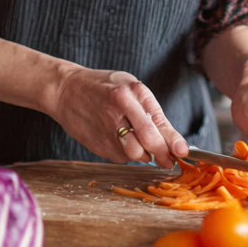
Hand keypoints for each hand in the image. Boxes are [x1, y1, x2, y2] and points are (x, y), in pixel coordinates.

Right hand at [52, 67, 186, 168]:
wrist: (65, 90)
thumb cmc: (103, 87)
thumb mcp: (129, 87)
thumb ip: (150, 112)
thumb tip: (172, 141)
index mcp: (132, 93)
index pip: (158, 123)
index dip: (174, 142)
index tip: (182, 152)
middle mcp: (121, 110)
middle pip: (149, 142)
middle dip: (163, 155)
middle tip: (167, 160)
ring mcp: (107, 130)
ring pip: (136, 155)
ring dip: (143, 155)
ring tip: (138, 143)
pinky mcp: (98, 145)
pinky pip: (121, 158)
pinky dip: (125, 154)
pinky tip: (118, 139)